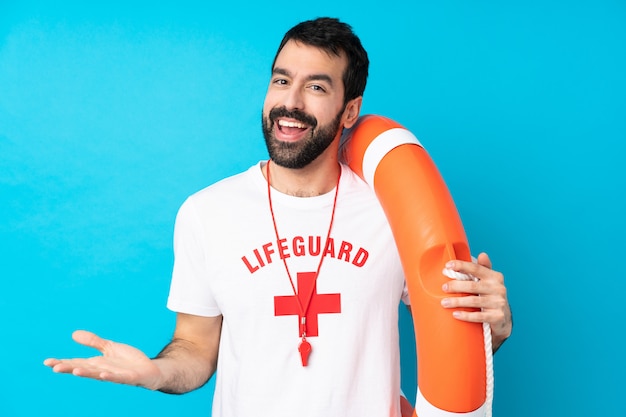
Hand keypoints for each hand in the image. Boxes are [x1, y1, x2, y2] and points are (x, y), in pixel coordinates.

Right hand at [44, 330, 162, 389]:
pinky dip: (110, 376)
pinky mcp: (129, 377)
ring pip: (98, 374)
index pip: (76, 362)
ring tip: (74, 370)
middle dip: (69, 368)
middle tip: (54, 367)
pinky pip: (119, 377)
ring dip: (86, 373)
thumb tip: (73, 334)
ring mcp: (115, 374)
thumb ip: (94, 341)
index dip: (62, 362)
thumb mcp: (109, 347)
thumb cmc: (128, 361)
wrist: (149, 369)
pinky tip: (103, 374)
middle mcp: (103, 370)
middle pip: (83, 369)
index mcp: (97, 363)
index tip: (47, 362)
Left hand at [441, 253, 511, 351]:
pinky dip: (466, 315)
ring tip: (444, 302)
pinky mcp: (497, 317)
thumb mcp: (488, 281)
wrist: (502, 318)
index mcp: (494, 277)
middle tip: (443, 287)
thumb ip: (483, 268)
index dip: (461, 266)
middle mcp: (498, 288)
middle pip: (473, 286)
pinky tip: (455, 314)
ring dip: (457, 301)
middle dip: (456, 286)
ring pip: (474, 301)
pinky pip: (479, 316)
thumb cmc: (490, 295)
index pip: (476, 268)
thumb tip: (482, 254)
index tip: (448, 266)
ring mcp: (499, 303)